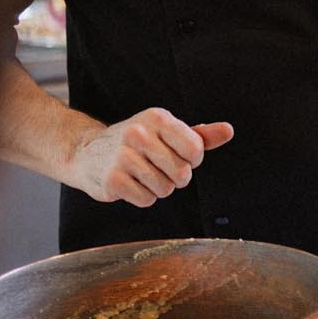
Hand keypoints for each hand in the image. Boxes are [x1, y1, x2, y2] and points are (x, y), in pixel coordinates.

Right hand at [68, 108, 233, 207]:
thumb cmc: (137, 143)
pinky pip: (146, 200)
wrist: (88, 152)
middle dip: (175, 177)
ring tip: (142, 175)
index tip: (178, 156)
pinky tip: (130, 184)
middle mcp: (138, 134)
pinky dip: (142, 197)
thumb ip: (200, 135)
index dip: (191, 160)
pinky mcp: (112, 180)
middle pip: (182, 173)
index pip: (196, 150)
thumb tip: (229, 131)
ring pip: (165, 189)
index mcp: (157, 118)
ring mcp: (123, 157)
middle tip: (159, 168)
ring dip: (158, 188)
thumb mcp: (168, 132)